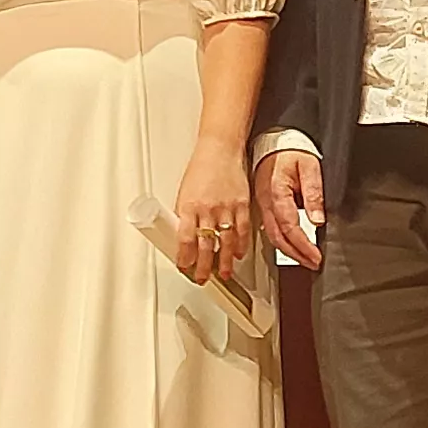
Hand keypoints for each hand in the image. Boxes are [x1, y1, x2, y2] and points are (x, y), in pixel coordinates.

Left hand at [166, 140, 251, 282]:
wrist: (220, 150)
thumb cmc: (201, 169)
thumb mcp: (184, 192)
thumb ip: (185, 215)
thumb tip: (184, 237)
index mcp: (188, 206)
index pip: (184, 240)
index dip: (185, 258)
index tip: (184, 267)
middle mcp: (207, 209)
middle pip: (205, 246)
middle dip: (203, 267)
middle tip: (202, 278)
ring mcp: (226, 208)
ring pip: (225, 242)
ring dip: (225, 262)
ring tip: (224, 274)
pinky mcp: (242, 205)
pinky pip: (242, 231)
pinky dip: (241, 245)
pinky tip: (239, 254)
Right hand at [250, 145, 325, 271]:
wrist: (274, 140)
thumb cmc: (291, 150)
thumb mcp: (309, 166)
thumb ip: (314, 193)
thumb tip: (318, 219)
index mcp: (277, 193)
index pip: (290, 228)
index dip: (304, 246)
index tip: (316, 257)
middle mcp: (266, 203)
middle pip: (279, 238)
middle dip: (296, 256)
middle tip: (313, 264)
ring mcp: (262, 205)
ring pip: (272, 236)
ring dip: (289, 252)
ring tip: (305, 260)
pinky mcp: (263, 205)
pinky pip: (269, 229)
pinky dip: (282, 242)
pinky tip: (291, 247)